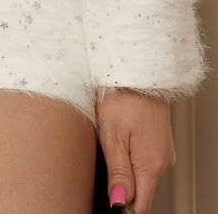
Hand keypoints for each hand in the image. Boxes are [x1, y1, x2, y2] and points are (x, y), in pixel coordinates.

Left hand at [96, 90, 174, 213]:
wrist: (136, 66)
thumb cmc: (120, 94)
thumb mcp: (112, 135)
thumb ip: (118, 173)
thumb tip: (119, 203)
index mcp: (151, 164)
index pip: (141, 206)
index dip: (123, 207)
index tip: (109, 200)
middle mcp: (163, 161)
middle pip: (142, 191)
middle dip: (122, 188)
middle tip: (102, 164)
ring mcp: (163, 150)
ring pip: (142, 174)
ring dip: (125, 169)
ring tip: (110, 144)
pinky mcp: (159, 141)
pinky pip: (145, 159)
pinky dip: (131, 156)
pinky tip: (119, 138)